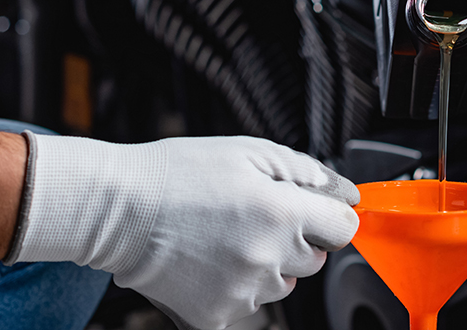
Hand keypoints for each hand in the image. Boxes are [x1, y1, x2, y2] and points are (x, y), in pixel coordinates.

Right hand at [12, 134, 358, 329]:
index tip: (314, 209)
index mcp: (282, 213)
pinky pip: (249, 303)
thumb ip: (309, 172)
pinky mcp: (216, 316)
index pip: (344, 229)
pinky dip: (237, 284)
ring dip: (268, 262)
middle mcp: (268, 258)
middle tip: (255, 215)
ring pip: (282, 283)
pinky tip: (211, 259)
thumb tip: (349, 193)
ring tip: (227, 235)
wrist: (118, 210)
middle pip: (314, 258)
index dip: (330, 215)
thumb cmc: (181, 174)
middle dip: (296, 237)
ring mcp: (243, 292)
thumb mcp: (251, 152)